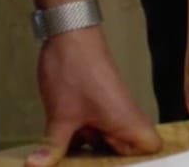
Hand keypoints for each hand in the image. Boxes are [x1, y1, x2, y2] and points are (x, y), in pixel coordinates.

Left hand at [26, 25, 161, 166]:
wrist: (67, 35)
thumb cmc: (75, 67)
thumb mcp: (60, 117)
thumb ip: (53, 147)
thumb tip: (37, 166)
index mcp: (126, 121)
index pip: (151, 147)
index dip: (138, 160)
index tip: (112, 164)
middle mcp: (123, 117)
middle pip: (126, 150)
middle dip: (106, 160)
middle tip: (85, 163)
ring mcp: (109, 111)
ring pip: (106, 141)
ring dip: (90, 150)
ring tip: (69, 157)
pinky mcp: (96, 106)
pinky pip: (93, 130)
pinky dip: (81, 138)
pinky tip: (62, 142)